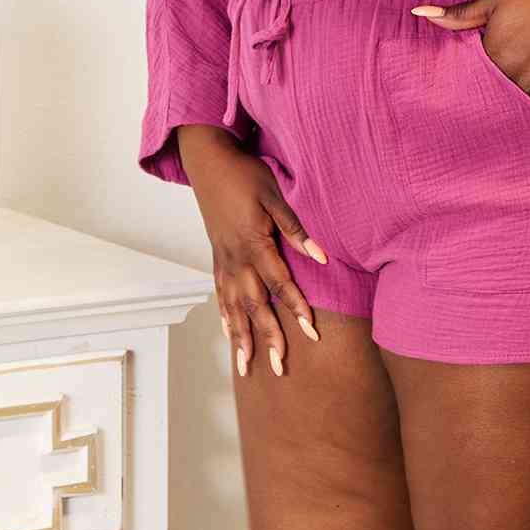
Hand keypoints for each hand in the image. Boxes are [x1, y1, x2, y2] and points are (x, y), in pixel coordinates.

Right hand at [177, 126, 328, 375]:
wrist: (209, 162)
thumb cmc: (246, 174)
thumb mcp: (275, 195)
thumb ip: (295, 229)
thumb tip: (320, 256)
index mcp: (253, 243)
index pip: (279, 284)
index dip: (296, 308)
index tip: (311, 333)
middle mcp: (235, 259)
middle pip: (255, 306)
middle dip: (268, 338)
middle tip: (279, 367)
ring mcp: (223, 261)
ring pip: (233, 307)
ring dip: (242, 338)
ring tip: (247, 366)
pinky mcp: (216, 258)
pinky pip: (221, 295)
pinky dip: (226, 317)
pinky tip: (230, 334)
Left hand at [409, 0, 529, 116]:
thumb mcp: (495, 3)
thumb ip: (458, 15)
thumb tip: (419, 12)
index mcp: (492, 61)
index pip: (469, 86)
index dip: (466, 88)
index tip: (460, 93)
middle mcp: (513, 83)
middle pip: (491, 103)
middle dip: (486, 104)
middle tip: (481, 107)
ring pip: (514, 114)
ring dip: (509, 112)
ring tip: (502, 113)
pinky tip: (528, 110)